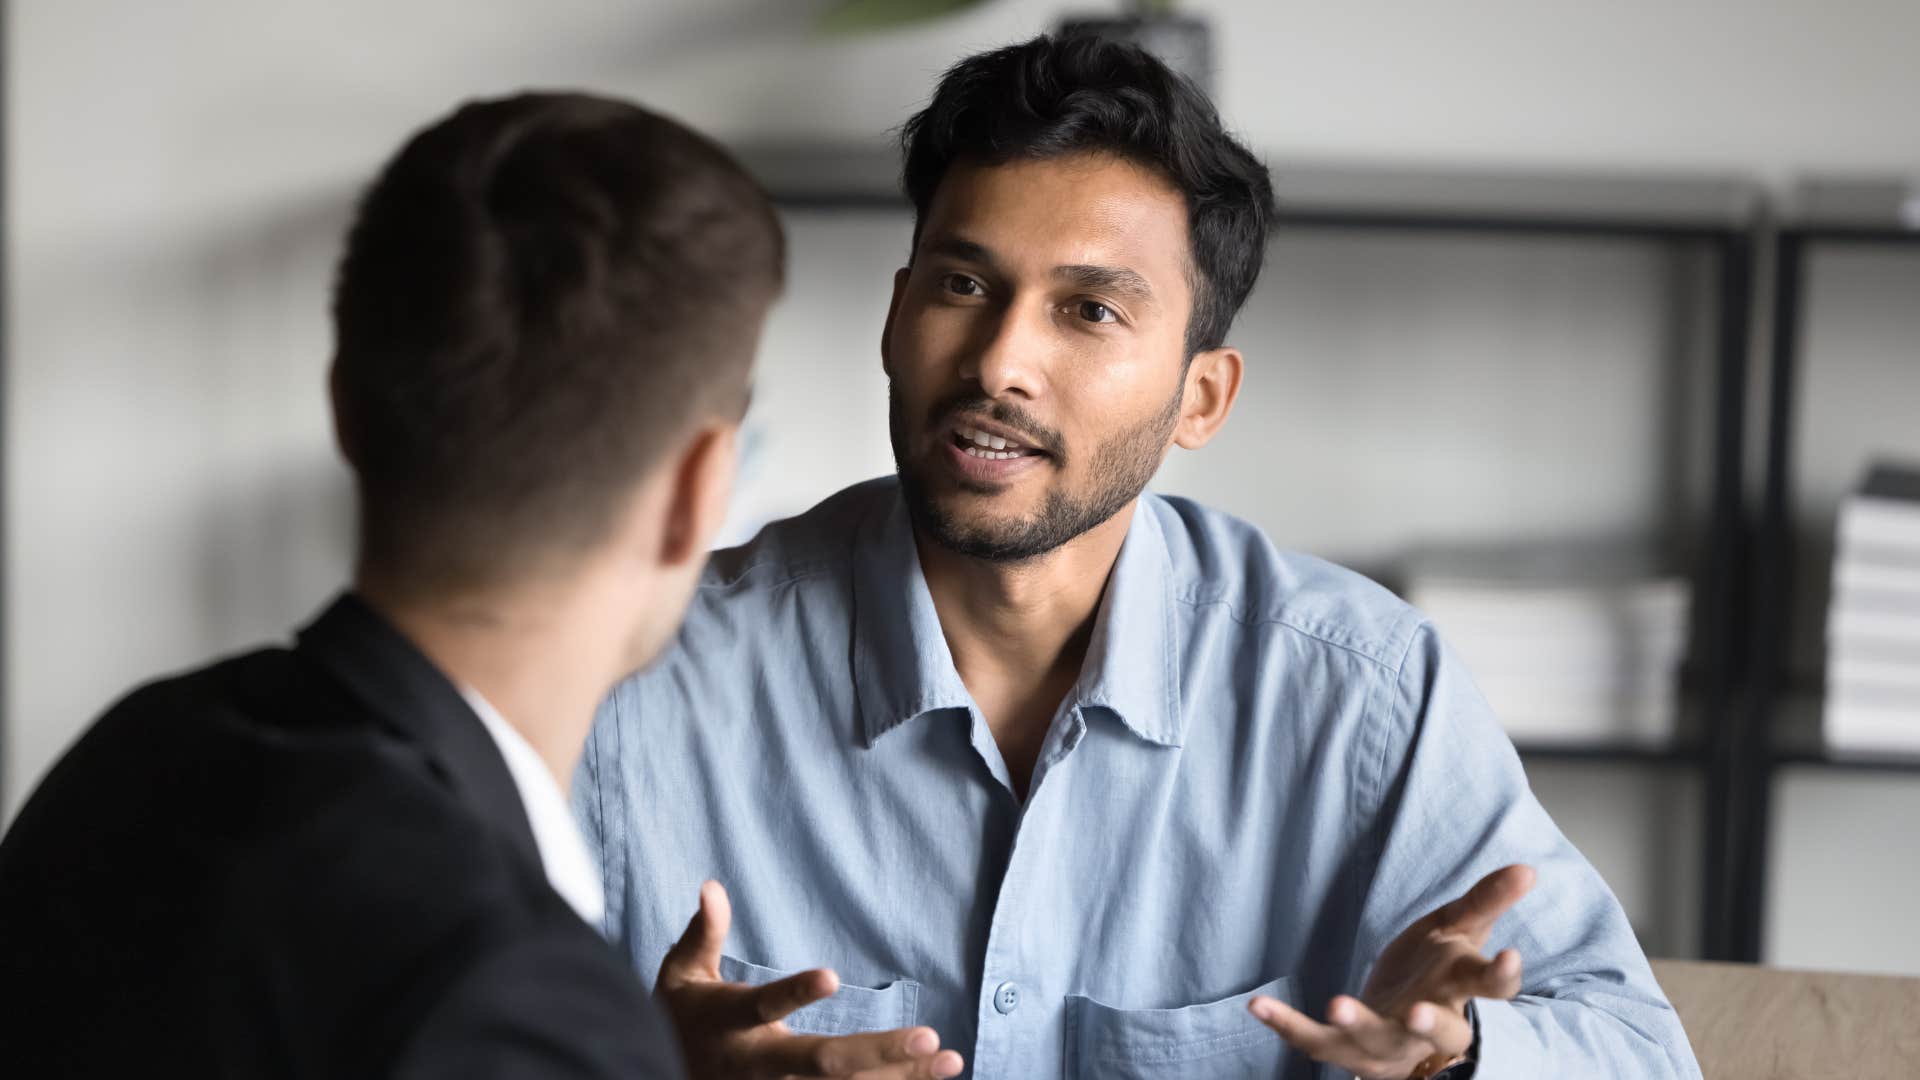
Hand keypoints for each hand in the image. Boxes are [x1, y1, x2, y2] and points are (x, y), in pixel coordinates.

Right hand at [655, 881, 964, 1078]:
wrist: (659, 1076)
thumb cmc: (680, 1019)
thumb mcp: (680, 976)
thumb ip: (702, 933)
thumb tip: (712, 885)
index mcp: (729, 1024)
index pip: (762, 1006)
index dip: (794, 993)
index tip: (830, 975)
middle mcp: (758, 1066)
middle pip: (821, 1064)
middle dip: (876, 1052)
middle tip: (928, 1037)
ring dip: (900, 1077)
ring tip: (949, 1058)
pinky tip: (931, 1078)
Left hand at [1248, 864, 1534, 1079]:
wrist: (1403, 1023)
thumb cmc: (1436, 970)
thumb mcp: (1458, 930)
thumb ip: (1486, 901)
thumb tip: (1527, 868)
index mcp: (1460, 992)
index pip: (1489, 991)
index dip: (1500, 977)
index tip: (1510, 956)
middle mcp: (1427, 1028)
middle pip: (1437, 1034)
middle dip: (1428, 1027)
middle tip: (1416, 1014)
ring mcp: (1386, 1044)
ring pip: (1374, 1044)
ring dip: (1356, 1026)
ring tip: (1336, 1003)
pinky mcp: (1345, 1048)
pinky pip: (1315, 1042)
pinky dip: (1287, 1025)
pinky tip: (1257, 1005)